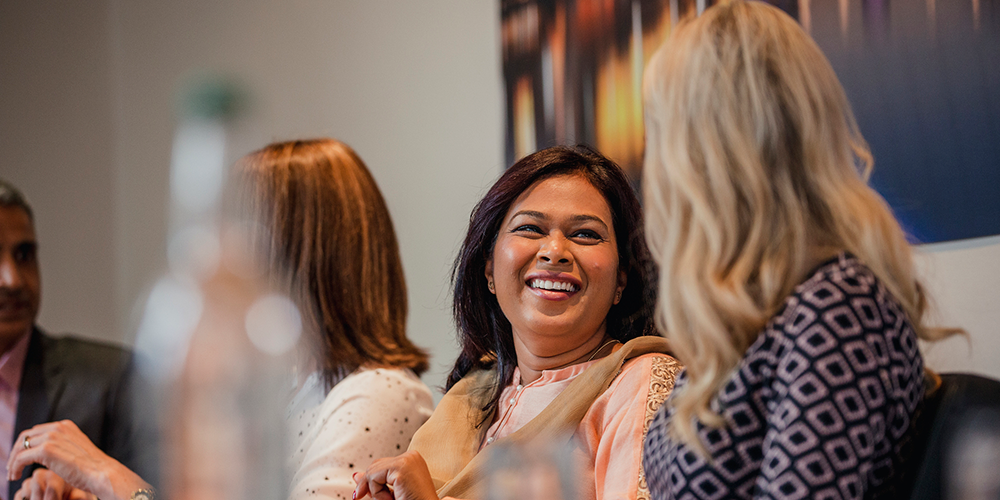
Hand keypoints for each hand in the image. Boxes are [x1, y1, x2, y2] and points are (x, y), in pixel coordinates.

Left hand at [7, 420, 148, 499]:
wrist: (101, 472)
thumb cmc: (92, 467)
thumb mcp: (76, 450)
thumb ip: (63, 446)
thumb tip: (51, 455)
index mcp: (65, 426)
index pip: (37, 431)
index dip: (26, 445)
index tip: (21, 459)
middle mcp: (58, 427)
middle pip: (25, 436)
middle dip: (16, 452)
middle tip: (12, 467)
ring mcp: (51, 437)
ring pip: (20, 447)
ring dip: (12, 461)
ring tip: (12, 474)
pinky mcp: (46, 450)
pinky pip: (20, 458)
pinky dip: (14, 467)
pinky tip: (15, 476)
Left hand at [353, 451, 438, 499]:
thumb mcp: (390, 493)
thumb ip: (375, 483)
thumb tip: (356, 475)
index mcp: (412, 460)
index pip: (382, 464)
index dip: (371, 480)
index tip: (361, 494)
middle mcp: (411, 456)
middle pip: (375, 465)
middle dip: (371, 485)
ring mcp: (407, 460)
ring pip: (373, 471)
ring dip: (376, 491)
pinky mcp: (401, 468)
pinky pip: (374, 477)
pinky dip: (377, 493)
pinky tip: (392, 499)